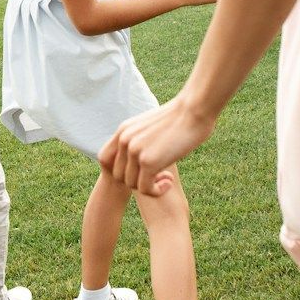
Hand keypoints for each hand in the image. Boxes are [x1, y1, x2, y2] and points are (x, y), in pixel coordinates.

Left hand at [100, 94, 215, 195]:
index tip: (141, 170)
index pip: (105, 159)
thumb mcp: (152, 126)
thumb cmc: (182, 117)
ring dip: (149, 186)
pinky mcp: (148, 161)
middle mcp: (124, 139)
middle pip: (118, 175)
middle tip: (158, 175)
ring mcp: (135, 150)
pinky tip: (170, 181)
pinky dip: (157, 190)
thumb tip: (143, 149)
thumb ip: (142, 138)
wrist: (195, 109)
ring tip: (167, 177)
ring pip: (131, 184)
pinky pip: (145, 189)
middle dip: (137, 180)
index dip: (120, 169)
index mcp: (123, 130)